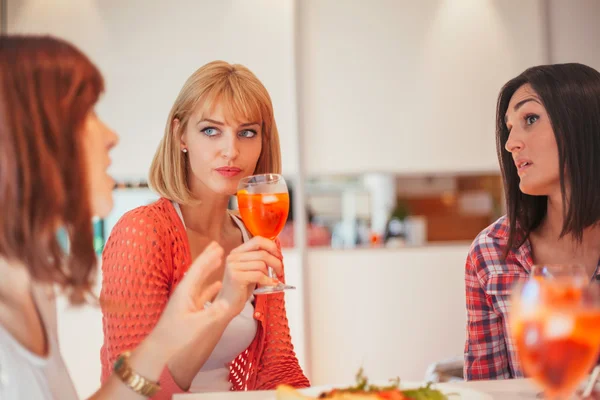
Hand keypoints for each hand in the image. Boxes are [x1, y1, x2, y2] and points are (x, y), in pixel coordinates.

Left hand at [150, 241, 229, 358]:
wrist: (157, 358)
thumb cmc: (175, 341)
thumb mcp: (198, 326)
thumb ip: (217, 312)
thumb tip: (234, 300)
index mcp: (185, 293)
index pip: (198, 270)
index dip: (208, 257)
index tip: (218, 246)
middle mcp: (185, 295)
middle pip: (199, 273)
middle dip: (209, 261)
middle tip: (219, 248)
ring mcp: (185, 305)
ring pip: (200, 284)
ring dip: (210, 274)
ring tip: (220, 264)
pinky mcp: (187, 315)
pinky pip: (202, 297)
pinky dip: (211, 290)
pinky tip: (217, 288)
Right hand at [216, 236, 282, 317]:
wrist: (226, 305)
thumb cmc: (240, 288)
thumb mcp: (249, 270)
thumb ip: (258, 260)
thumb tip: (277, 254)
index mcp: (236, 252)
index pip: (257, 240)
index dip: (271, 246)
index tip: (278, 255)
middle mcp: (233, 257)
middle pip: (262, 253)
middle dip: (276, 261)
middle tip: (280, 270)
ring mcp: (233, 266)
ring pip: (261, 264)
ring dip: (271, 273)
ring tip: (272, 280)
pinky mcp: (236, 277)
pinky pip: (259, 275)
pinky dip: (268, 280)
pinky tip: (271, 284)